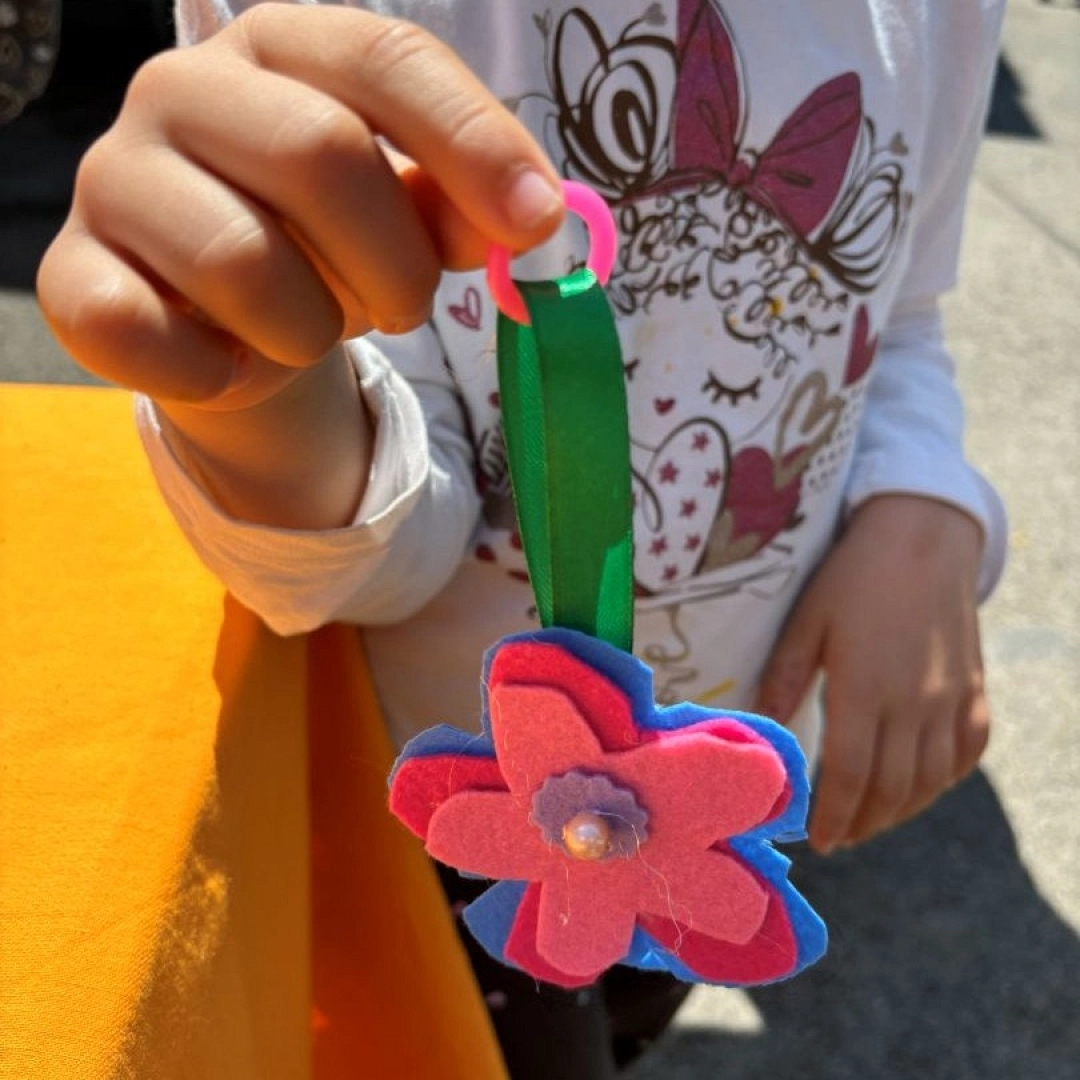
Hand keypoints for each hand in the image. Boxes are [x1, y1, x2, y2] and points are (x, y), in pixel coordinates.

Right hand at [37, 3, 563, 408]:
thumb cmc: (323, 248)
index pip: (387, 60)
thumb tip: (529, 220)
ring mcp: (114, 177)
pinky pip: (147, 333)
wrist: (224, 319)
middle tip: (403, 308)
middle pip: (322, 155)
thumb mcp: (403, 219)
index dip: (472, 141)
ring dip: (310, 330)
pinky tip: (230, 362)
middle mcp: (184, 90)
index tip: (534, 223)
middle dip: (393, 264)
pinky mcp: (72, 275)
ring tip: (308, 330)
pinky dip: (217, 372)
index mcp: (283, 51)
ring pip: (244, 264)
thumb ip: (460, 208)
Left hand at [754, 495, 989, 852]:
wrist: (924, 537)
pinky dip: (942, 782)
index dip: (832, 815)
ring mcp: (951, 701)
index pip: (848, 776)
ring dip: (899, 811)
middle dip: (862, 823)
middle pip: (890, 789)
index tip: (817, 840)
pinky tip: (919, 786)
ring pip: (931, 781)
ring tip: (869, 821)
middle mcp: (914, 705)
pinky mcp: (975, 692)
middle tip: (837, 838)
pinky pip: (966, 755)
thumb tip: (762, 729)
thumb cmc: (853, 576)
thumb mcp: (807, 621)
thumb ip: (785, 678)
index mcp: (864, 689)